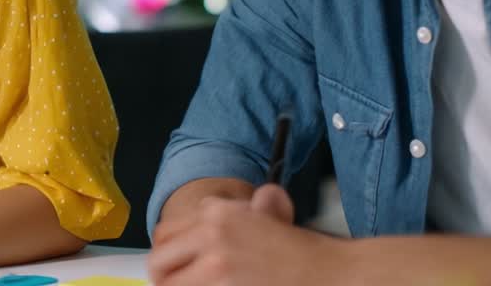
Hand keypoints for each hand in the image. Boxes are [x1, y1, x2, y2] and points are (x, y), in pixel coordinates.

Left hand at [147, 185, 342, 285]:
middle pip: (159, 262)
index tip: (171, 269)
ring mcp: (217, 264)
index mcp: (217, 212)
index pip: (164, 233)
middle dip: (164, 279)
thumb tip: (203, 215)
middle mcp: (211, 232)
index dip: (166, 255)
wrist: (332, 273)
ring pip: (170, 284)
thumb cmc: (299, 251)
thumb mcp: (263, 216)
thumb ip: (231, 213)